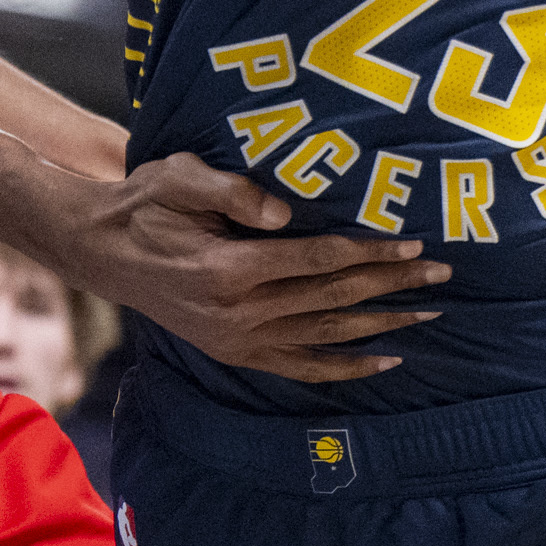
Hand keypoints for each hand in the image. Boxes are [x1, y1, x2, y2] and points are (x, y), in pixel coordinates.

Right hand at [48, 151, 449, 382]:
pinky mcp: (235, 352)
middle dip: (392, 285)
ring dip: (381, 325)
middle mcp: (237, 312)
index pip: (318, 260)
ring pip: (325, 335)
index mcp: (229, 267)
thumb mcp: (180, 177)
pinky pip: (301, 367)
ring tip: (429, 313)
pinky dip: (345, 369)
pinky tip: (384, 362)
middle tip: (443, 274)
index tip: (414, 243)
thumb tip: (285, 213)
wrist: (102, 250)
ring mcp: (237, 340)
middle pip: (332, 298)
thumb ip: (232, 190)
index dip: (370, 252)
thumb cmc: (146, 202)